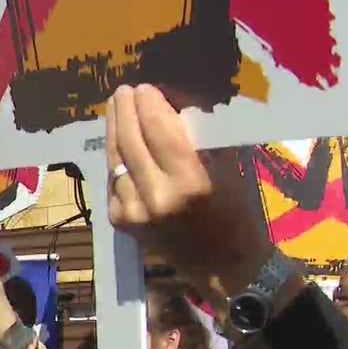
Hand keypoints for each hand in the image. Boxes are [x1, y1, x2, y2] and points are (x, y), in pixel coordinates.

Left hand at [105, 84, 271, 299]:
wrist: (221, 261)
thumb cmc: (235, 207)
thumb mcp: (226, 166)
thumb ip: (197, 136)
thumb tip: (171, 102)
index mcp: (190, 183)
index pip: (159, 131)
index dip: (148, 105)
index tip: (145, 87)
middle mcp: (156, 198)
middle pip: (131, 141)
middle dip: (125, 111)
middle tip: (124, 91)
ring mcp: (133, 212)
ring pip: (115, 159)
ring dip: (114, 129)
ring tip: (117, 106)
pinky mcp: (120, 221)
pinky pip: (113, 178)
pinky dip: (115, 156)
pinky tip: (118, 139)